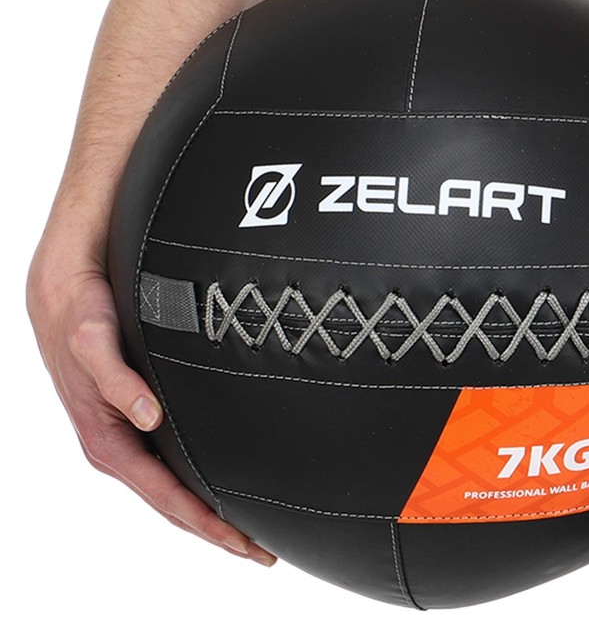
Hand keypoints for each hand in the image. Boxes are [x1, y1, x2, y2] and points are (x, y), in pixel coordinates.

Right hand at [27, 248, 275, 566]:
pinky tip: (221, 493)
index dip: (206, 523)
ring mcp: (128, 439)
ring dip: (210, 517)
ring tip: (250, 536)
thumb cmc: (79, 318)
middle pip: (174, 507)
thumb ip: (118, 381)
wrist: (63, 295)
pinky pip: (170, 469)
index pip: (167, 496)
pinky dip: (198, 489)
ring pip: (174, 493)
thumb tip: (148, 415)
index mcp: (108, 441)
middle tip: (263, 555)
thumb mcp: (94, 343)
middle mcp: (119, 447)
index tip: (242, 542)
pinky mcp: (137, 424)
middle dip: (218, 534)